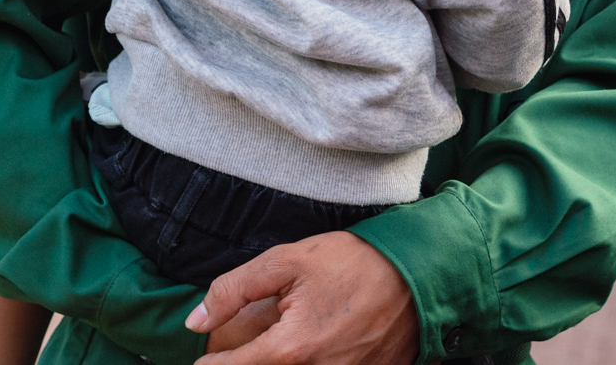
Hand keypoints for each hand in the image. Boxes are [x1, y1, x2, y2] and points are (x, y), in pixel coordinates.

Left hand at [187, 231, 417, 364]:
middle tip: (262, 338)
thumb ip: (234, 289)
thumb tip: (196, 320)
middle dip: (253, 360)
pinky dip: (319, 362)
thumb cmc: (355, 262)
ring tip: (298, 336)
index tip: (205, 360)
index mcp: (290, 350)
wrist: (419, 271)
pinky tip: (327, 342)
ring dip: (286, 360)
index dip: (211, 364)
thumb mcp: (288, 260)